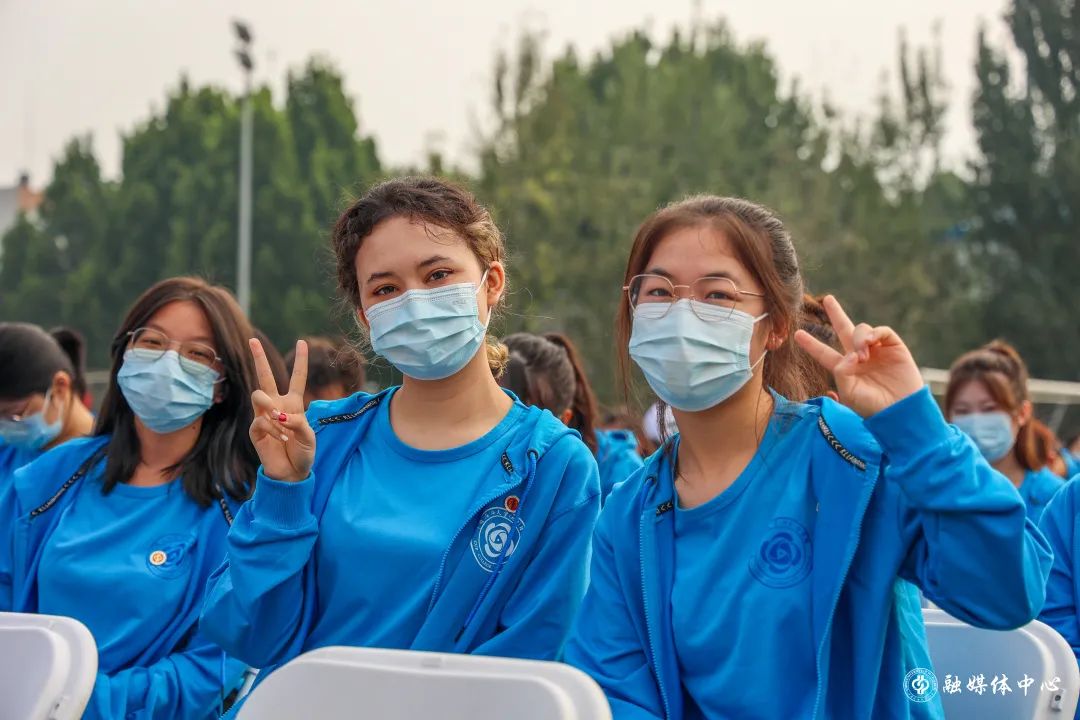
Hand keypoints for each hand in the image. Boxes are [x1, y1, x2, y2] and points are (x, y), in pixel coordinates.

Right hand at [248, 338, 314, 481]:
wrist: (291, 473)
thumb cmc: (303, 452)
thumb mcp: (308, 436)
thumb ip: (297, 423)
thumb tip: (279, 415)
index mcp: (294, 403)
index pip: (297, 378)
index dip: (301, 360)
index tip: (303, 341)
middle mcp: (277, 406)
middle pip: (266, 377)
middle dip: (258, 358)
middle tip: (252, 340)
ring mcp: (264, 416)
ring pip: (258, 395)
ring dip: (270, 406)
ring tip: (280, 420)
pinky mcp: (255, 429)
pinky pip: (261, 420)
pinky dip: (274, 429)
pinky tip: (282, 438)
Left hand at [794, 295, 924, 417]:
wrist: (901, 410)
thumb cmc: (873, 407)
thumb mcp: (850, 394)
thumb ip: (842, 373)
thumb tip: (848, 354)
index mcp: (845, 369)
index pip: (824, 353)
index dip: (811, 344)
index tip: (797, 334)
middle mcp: (859, 356)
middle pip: (844, 330)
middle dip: (836, 314)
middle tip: (827, 299)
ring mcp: (876, 350)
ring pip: (860, 330)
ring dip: (858, 339)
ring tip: (863, 356)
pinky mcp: (893, 347)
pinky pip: (881, 331)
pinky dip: (874, 333)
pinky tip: (869, 343)